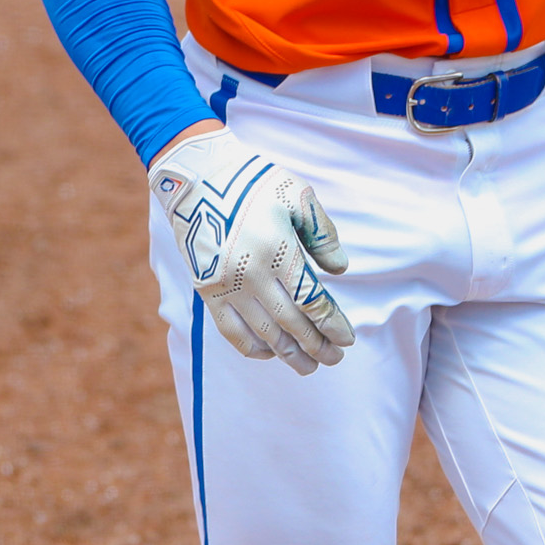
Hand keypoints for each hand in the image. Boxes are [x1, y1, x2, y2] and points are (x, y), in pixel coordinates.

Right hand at [149, 130, 354, 373]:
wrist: (197, 179)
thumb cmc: (254, 183)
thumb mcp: (297, 195)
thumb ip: (322, 234)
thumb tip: (339, 270)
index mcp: (277, 250)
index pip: (311, 301)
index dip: (332, 325)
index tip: (347, 339)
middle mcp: (251, 274)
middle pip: (291, 323)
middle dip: (316, 344)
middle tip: (335, 358)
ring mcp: (226, 285)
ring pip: (262, 333)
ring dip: (288, 353)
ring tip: (309, 365)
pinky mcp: (206, 290)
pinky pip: (230, 331)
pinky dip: (251, 348)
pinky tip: (270, 353)